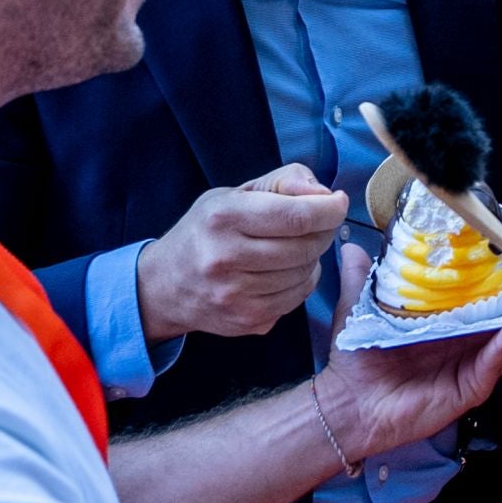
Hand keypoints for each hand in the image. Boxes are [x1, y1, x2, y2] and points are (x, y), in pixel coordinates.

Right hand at [135, 164, 347, 342]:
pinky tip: (285, 270)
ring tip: (295, 246)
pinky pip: (296, 298)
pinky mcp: (246, 321)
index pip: (296, 216)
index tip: (338, 202)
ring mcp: (235, 295)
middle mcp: (225, 258)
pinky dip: (301, 281)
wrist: (164, 286)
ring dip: (312, 257)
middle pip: (305, 246)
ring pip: (305, 274)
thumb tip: (323, 193)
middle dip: (323, 231)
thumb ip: (283, 182)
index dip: (328, 209)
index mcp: (223, 217)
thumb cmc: (205, 231)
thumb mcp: (235, 193)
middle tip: (319, 223)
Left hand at [318, 244, 501, 459]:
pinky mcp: (468, 387)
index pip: (474, 297)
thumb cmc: (357, 359)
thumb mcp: (360, 310)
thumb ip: (363, 279)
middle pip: (498, 317)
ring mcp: (467, 364)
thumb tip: (351, 245)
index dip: (494, 279)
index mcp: (442, 321)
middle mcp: (460, 341)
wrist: (348, 404)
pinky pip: (492, 364)